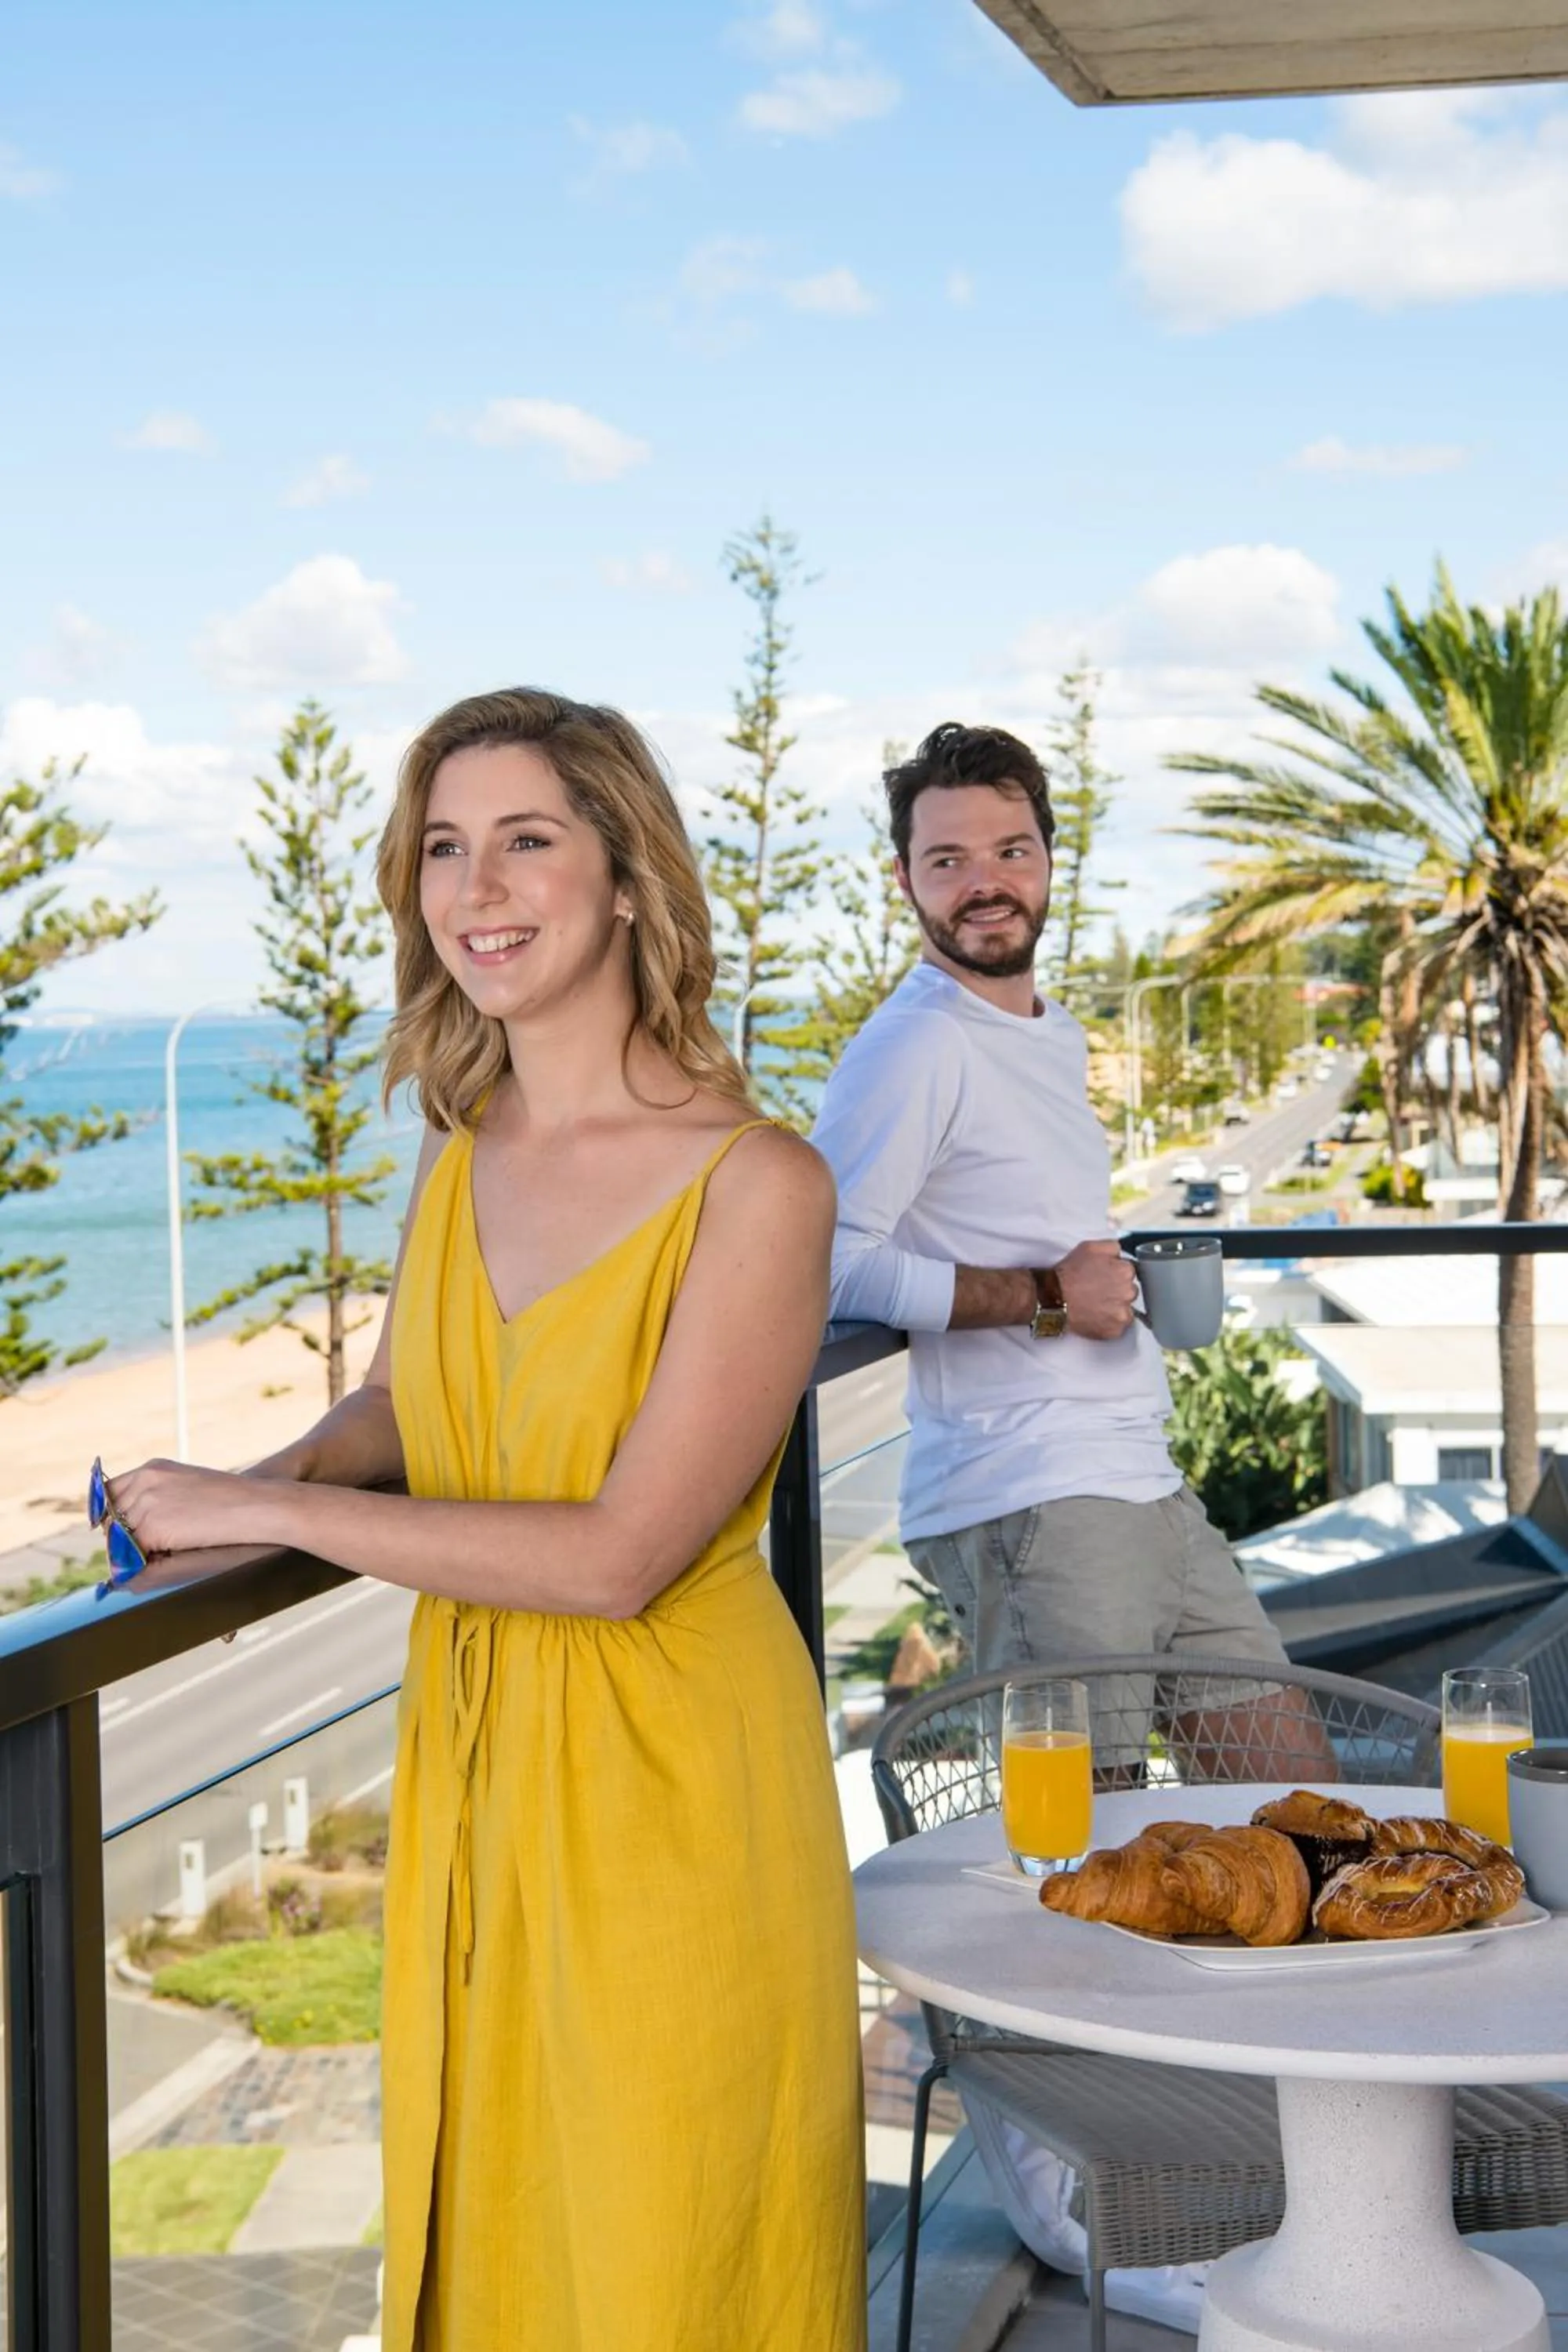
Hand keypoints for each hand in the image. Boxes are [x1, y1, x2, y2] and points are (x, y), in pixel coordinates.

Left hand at [105, 1460, 281, 1560]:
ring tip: (169, 1548)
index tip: (116, 1530)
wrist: (255, 1505)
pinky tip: (173, 1553)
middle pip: (111, 1517)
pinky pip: (135, 1553)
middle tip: (149, 1545)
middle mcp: (143, 1481)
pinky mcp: (152, 1528)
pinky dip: (148, 1559)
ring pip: (120, 1537)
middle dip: (123, 1534)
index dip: (111, 1514)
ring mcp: (146, 1504)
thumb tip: (129, 1524)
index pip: (110, 1492)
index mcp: (152, 1468)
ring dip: (137, 1548)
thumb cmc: (231, 1498)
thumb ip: (156, 1495)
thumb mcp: (186, 1484)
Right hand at [1055, 1239, 1136, 1339]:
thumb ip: (1112, 1247)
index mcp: (1125, 1270)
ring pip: (1126, 1310)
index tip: (1105, 1278)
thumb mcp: (1090, 1247)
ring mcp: (1123, 1313)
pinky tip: (1096, 1316)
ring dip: (1115, 1308)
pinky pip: (1119, 1326)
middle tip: (1099, 1292)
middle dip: (1118, 1291)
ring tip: (1096, 1305)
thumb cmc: (1069, 1273)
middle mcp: (1128, 1292)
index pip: (1129, 1272)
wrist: (1054, 1298)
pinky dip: (1109, 1323)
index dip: (1115, 1274)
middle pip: (1130, 1291)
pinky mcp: (1116, 1330)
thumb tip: (1121, 1254)